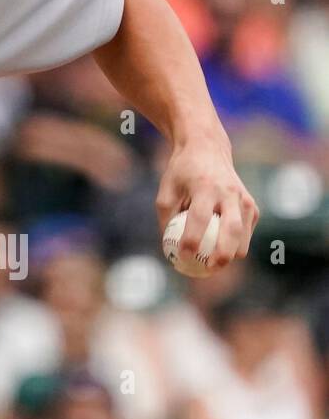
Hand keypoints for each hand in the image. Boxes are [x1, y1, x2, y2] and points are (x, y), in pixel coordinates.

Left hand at [155, 134, 258, 271]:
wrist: (207, 149)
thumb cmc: (181, 173)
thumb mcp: (166, 191)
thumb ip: (166, 219)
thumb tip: (168, 250)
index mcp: (204, 187)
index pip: (199, 219)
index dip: (191, 241)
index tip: (182, 258)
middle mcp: (229, 193)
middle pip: (231, 230)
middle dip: (222, 254)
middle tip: (208, 270)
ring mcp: (244, 199)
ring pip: (243, 235)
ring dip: (231, 253)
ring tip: (214, 265)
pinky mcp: (252, 205)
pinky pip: (246, 231)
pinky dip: (236, 243)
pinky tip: (221, 249)